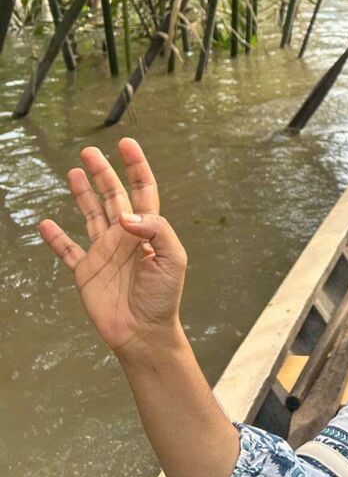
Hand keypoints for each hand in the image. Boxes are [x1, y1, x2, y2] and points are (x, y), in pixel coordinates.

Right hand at [38, 139, 186, 355]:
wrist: (144, 331)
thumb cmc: (164, 296)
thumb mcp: (172, 259)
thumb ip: (156, 230)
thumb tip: (126, 215)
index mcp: (148, 230)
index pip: (142, 191)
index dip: (136, 167)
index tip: (126, 144)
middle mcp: (125, 235)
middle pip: (112, 196)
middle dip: (103, 173)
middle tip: (90, 152)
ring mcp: (104, 252)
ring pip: (90, 214)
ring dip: (83, 194)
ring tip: (75, 171)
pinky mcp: (86, 271)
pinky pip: (67, 250)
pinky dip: (55, 238)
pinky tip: (45, 224)